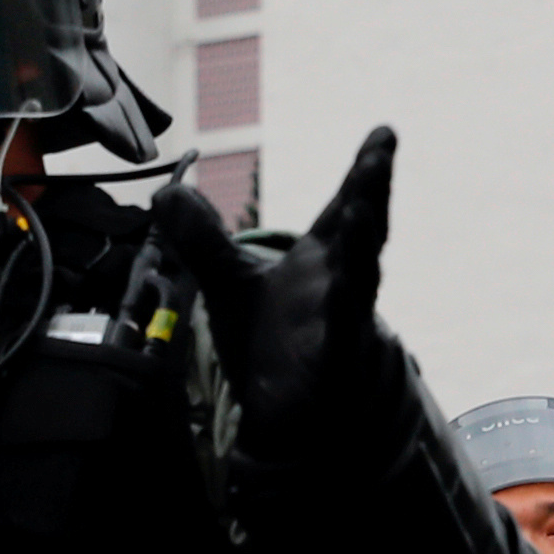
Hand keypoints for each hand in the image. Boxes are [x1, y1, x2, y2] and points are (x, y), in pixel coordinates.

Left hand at [151, 127, 401, 445]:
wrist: (286, 421)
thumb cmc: (270, 347)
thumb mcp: (228, 284)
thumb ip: (203, 240)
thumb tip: (168, 191)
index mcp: (324, 262)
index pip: (345, 209)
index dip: (364, 173)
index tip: (384, 132)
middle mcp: (341, 285)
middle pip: (362, 233)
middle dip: (370, 194)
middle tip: (377, 158)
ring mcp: (345, 325)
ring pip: (361, 280)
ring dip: (364, 244)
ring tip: (365, 209)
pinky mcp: (337, 366)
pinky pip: (345, 338)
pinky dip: (346, 316)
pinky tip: (346, 292)